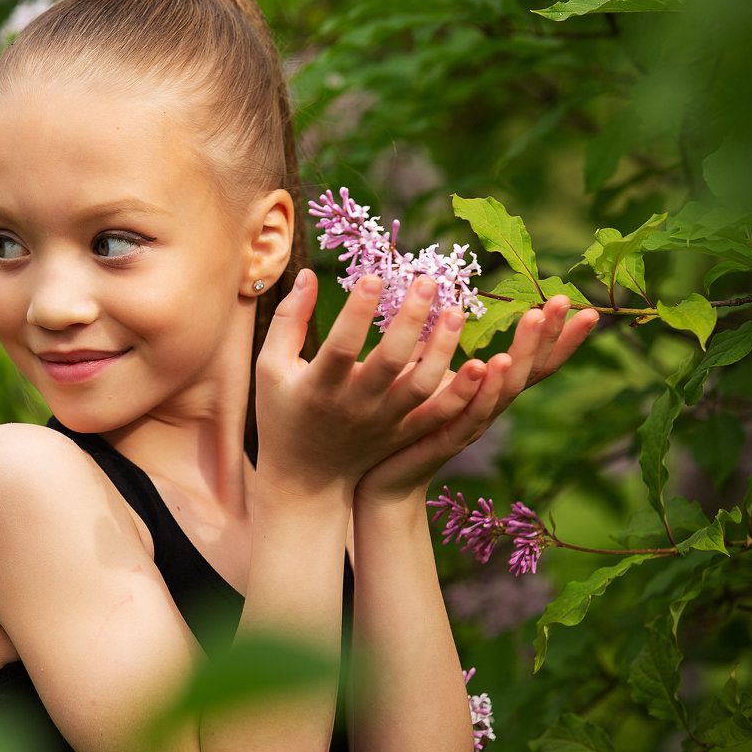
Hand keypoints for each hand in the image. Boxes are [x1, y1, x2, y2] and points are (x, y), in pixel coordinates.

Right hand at [254, 269, 483, 494]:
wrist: (305, 478)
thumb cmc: (282, 412)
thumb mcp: (271, 366)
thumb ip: (289, 319)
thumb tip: (309, 273)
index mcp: (319, 387)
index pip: (341, 346)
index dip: (356, 312)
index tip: (374, 276)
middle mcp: (354, 406)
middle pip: (388, 362)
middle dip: (411, 320)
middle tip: (427, 281)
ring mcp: (383, 422)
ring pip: (421, 387)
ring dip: (443, 350)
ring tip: (457, 312)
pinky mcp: (404, 433)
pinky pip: (439, 415)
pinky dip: (462, 393)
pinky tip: (480, 363)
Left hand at [353, 295, 599, 501]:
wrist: (382, 479)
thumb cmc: (403, 421)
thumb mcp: (423, 374)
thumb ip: (436, 343)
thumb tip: (435, 292)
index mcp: (487, 390)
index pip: (533, 360)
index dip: (556, 334)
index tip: (576, 299)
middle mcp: (487, 408)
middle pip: (529, 371)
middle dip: (549, 335)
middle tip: (566, 301)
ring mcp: (470, 426)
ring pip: (504, 390)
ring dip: (521, 353)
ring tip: (535, 319)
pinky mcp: (444, 441)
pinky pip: (467, 415)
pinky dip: (479, 390)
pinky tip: (485, 364)